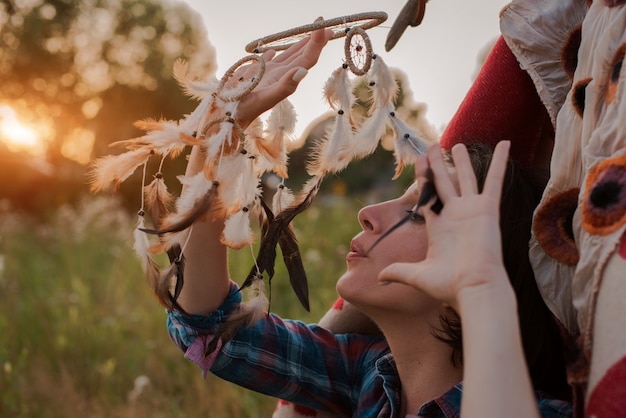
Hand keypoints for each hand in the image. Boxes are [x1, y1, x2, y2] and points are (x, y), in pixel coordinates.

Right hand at [235, 21, 332, 127]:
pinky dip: (272, 53)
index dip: (317, 42)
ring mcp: (269, 74)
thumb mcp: (267, 96)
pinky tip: (273, 50)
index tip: (323, 26)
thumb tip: (303, 71)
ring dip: (299, 44)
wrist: (229, 115)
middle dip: (315, 41)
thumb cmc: (247, 108)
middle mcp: (281, 75)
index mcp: (287, 78)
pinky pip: (268, 60)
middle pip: (302, 55)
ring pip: (288, 55)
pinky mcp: (255, 73)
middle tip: (327, 25)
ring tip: (309, 33)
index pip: (307, 58)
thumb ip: (286, 85)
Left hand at [378, 141, 511, 310]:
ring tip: (455, 144)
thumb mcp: (417, 276)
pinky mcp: (488, 209)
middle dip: (436, 165)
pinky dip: (501, 162)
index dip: (423, 180)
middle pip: (444, 184)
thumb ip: (398, 271)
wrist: (474, 289)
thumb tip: (379, 278)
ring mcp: (472, 211)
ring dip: (461, 161)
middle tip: (431, 147)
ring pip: (466, 178)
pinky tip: (505, 144)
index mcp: (439, 228)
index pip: (428, 198)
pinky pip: (494, 180)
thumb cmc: (449, 286)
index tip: (418, 163)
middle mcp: (455, 217)